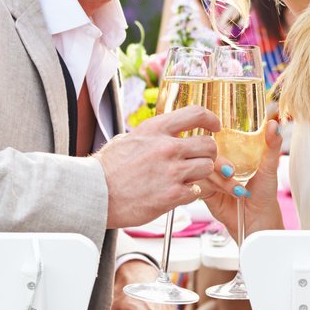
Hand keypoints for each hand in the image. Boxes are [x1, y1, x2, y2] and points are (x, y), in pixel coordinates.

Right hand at [95, 104, 220, 228]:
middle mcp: (167, 147)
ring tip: (184, 178)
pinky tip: (174, 193)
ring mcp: (171, 172)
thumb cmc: (106, 169)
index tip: (215, 126)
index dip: (211, 119)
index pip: (195, 114)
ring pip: (207, 168)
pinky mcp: (172, 195)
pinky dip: (188, 193)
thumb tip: (166, 134)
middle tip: (199, 159)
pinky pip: (196, 191)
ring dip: (199, 173)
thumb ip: (152, 136)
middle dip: (207, 153)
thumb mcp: (128, 139)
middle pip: (208, 144)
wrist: (94, 194)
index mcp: (155, 129)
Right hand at [200, 118, 282, 232]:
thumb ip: (272, 145)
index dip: (219, 138)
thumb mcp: (270, 167)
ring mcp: (210, 175)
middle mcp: (219, 161)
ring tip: (237, 190)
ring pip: (202, 167)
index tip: (225, 145)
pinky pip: (198, 182)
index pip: (218, 137)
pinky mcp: (203, 189)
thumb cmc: (264, 193)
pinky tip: (225, 193)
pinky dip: (213, 187)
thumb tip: (274, 124)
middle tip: (232, 172)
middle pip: (207, 151)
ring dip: (220, 179)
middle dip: (219, 162)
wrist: (257, 220)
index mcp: (232, 151)